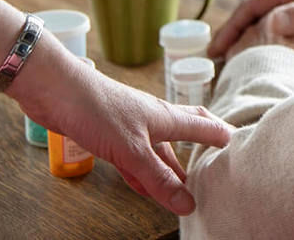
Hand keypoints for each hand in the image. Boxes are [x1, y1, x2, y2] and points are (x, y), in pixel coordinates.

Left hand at [16, 55, 232, 214]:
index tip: (238, 147)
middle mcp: (153, 120)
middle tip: (214, 163)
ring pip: (158, 151)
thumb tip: (187, 203)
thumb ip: (158, 178)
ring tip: (182, 188)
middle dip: (200, 148)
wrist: (55, 89)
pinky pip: (133, 158)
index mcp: (167, 117)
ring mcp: (131, 127)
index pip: (205, 126)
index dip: (222, 137)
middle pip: (185, 133)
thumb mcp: (132, 150)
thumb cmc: (97, 107)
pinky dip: (142, 174)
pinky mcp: (109, 135)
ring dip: (169, 169)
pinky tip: (143, 186)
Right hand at [208, 0, 293, 58]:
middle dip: (233, 31)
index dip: (233, 26)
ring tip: (231, 55)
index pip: (253, 4)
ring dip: (245, 32)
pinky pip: (274, 18)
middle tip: (217, 56)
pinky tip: (257, 47)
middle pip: (253, 8)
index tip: (219, 49)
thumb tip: (273, 23)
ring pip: (262, 14)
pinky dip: (261, 32)